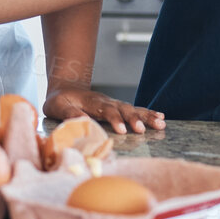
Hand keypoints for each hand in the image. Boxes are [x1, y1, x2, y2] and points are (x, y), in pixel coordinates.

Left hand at [45, 86, 165, 134]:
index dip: (115, 119)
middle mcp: (106, 101)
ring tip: (161, 123)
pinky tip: (160, 117)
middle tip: (144, 130)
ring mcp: (114, 103)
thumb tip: (83, 121)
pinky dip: (148, 112)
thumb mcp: (58, 107)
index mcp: (92, 102)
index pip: (106, 110)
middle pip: (123, 109)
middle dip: (135, 119)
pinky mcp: (118, 107)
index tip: (123, 130)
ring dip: (147, 116)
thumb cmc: (60, 101)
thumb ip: (70, 114)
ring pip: (132, 108)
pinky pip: (135, 109)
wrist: (66, 88)